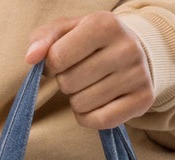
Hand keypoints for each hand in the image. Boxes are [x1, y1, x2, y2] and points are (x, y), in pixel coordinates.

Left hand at [25, 12, 155, 128]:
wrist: (137, 52)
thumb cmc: (92, 42)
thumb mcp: (68, 30)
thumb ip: (44, 38)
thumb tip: (31, 58)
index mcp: (104, 23)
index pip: (57, 57)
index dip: (50, 65)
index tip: (59, 62)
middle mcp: (126, 47)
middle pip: (69, 83)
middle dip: (66, 82)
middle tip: (80, 74)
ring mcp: (137, 74)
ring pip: (82, 105)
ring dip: (77, 101)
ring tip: (90, 86)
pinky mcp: (143, 99)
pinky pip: (99, 121)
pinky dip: (89, 118)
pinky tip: (97, 103)